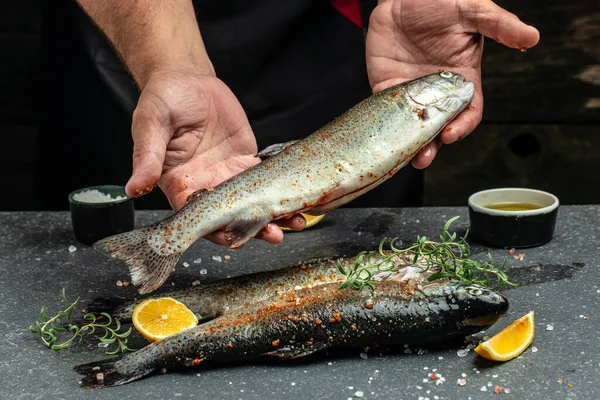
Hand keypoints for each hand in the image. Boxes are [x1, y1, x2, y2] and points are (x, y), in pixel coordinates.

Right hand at [125, 71, 305, 246]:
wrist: (187, 79)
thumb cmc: (162, 100)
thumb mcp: (150, 124)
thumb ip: (146, 157)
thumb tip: (134, 188)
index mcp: (178, 183)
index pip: (196, 216)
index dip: (215, 230)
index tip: (234, 239)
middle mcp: (204, 185)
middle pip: (229, 215)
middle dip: (251, 228)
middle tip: (274, 235)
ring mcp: (227, 174)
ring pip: (251, 202)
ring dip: (272, 214)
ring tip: (295, 222)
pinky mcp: (246, 160)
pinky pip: (264, 180)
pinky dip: (281, 190)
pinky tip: (300, 197)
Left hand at [366, 0, 539, 167]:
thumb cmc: (439, 2)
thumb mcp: (471, 10)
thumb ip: (498, 25)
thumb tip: (532, 37)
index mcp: (462, 79)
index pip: (467, 112)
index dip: (462, 126)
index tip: (452, 133)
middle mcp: (437, 92)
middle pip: (438, 127)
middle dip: (433, 146)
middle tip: (424, 157)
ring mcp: (411, 93)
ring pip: (412, 127)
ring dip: (410, 145)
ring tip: (407, 158)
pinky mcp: (387, 88)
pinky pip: (385, 112)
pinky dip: (386, 127)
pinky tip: (384, 137)